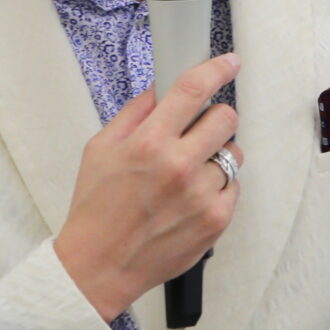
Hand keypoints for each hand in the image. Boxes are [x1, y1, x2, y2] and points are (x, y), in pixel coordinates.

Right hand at [53, 53, 242, 320]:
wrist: (99, 266)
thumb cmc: (96, 208)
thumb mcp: (100, 148)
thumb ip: (134, 113)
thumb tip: (162, 89)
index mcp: (149, 142)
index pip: (193, 90)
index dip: (217, 69)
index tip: (229, 63)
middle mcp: (179, 166)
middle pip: (225, 118)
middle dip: (214, 118)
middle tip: (197, 130)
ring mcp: (201, 195)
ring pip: (233, 153)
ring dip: (215, 156)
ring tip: (188, 174)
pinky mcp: (216, 220)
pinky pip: (234, 186)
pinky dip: (218, 186)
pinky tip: (192, 197)